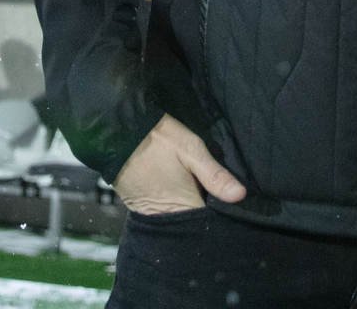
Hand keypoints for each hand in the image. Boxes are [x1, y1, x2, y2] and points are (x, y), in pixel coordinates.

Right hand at [115, 113, 246, 216]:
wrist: (116, 132)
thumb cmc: (157, 139)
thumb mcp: (191, 149)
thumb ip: (214, 174)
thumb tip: (240, 195)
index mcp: (184, 205)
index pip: (208, 224)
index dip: (220, 218)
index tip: (230, 209)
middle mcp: (166, 216)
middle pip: (191, 224)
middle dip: (203, 216)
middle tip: (216, 200)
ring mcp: (150, 213)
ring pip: (177, 220)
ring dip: (187, 211)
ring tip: (198, 196)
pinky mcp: (139, 207)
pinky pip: (161, 214)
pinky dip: (172, 208)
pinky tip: (179, 194)